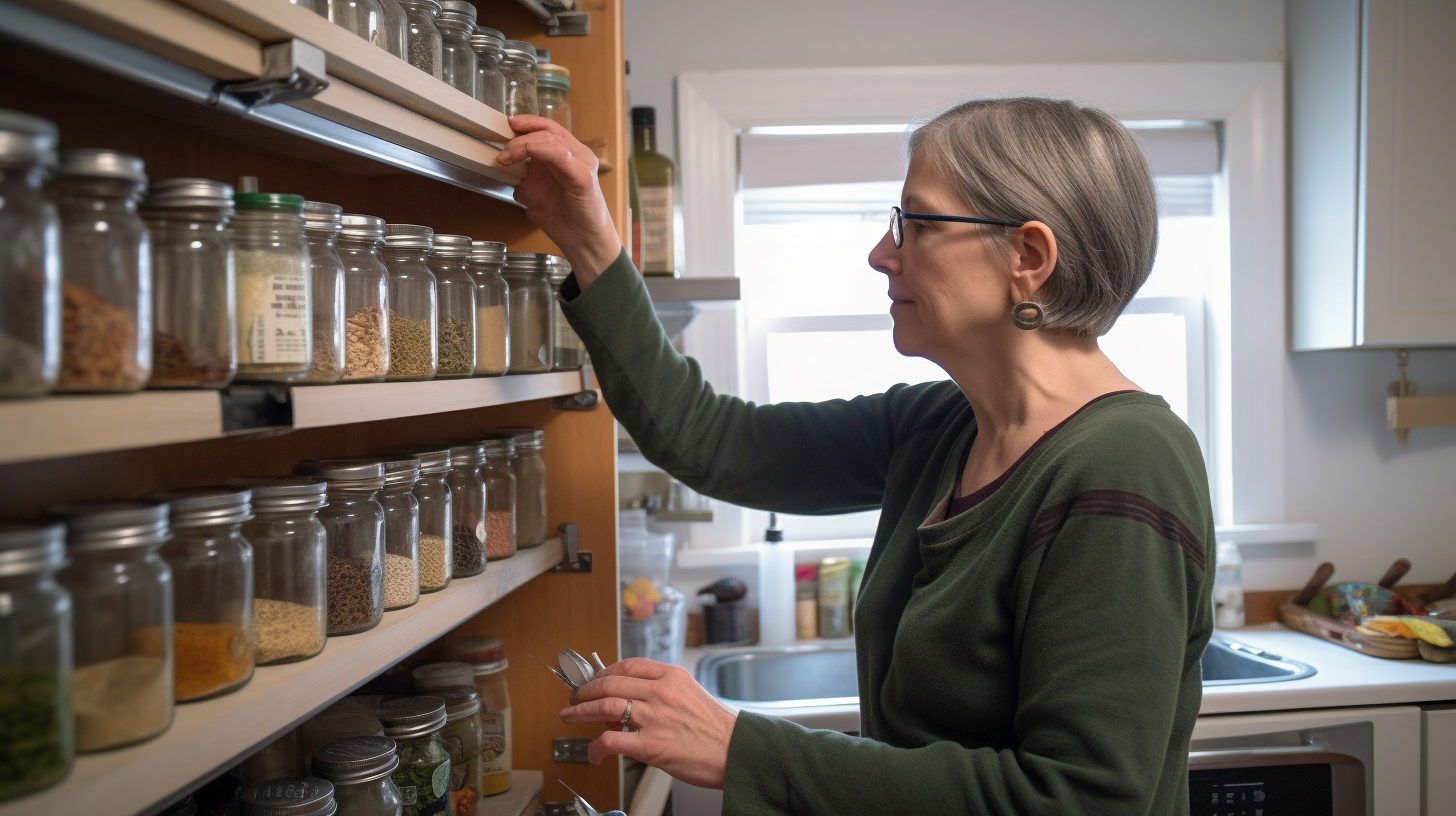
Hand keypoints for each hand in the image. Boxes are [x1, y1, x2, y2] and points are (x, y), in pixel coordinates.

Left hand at [497, 115, 621, 285]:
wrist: (583, 241)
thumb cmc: (564, 219)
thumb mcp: (534, 195)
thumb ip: (523, 179)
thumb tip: (506, 170)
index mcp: (567, 156)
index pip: (549, 128)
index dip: (528, 123)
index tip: (509, 125)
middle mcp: (578, 155)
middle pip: (549, 129)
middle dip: (521, 135)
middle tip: (503, 151)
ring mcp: (582, 164)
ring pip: (552, 138)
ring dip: (525, 144)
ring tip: (508, 157)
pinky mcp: (584, 176)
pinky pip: (560, 155)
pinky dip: (540, 150)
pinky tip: (527, 156)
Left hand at [561, 657, 737, 789]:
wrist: (737, 751)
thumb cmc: (717, 728)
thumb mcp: (691, 694)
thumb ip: (661, 692)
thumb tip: (629, 703)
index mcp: (672, 676)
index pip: (627, 666)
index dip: (603, 671)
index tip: (593, 680)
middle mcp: (661, 692)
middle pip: (610, 682)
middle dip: (584, 690)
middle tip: (574, 698)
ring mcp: (655, 718)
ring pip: (604, 705)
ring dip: (580, 711)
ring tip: (570, 716)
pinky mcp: (651, 745)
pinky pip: (611, 740)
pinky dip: (596, 746)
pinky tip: (594, 752)